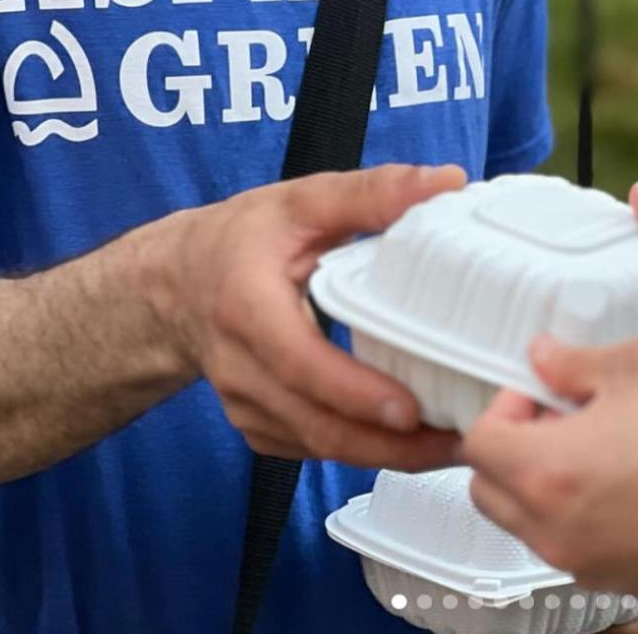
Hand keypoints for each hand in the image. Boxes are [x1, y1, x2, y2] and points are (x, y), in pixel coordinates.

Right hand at [153, 163, 466, 468]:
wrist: (176, 284)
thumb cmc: (242, 238)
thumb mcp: (302, 201)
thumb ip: (373, 192)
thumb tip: (447, 181)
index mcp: (247, 306)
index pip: (299, 362)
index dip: (354, 392)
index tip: (410, 409)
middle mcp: (240, 368)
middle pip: (317, 425)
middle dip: (391, 444)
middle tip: (461, 440)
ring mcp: (245, 406)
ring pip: (319, 447)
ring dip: (387, 455)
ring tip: (453, 444)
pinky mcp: (256, 427)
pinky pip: (313, 449)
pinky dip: (363, 451)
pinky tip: (412, 440)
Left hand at [463, 332, 637, 602]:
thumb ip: (580, 360)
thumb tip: (545, 358)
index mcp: (550, 471)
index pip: (478, 440)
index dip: (505, 402)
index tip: (545, 386)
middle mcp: (557, 530)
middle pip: (489, 487)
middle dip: (513, 443)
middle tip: (564, 409)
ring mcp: (589, 563)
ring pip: (527, 519)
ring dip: (544, 476)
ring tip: (604, 436)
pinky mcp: (623, 578)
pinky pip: (571, 541)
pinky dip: (579, 508)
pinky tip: (633, 470)